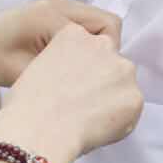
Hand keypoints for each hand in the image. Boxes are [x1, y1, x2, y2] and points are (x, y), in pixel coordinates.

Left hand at [0, 0, 122, 88]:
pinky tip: (65, 63)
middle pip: (108, 24)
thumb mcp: (26, 73)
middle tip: (85, 77)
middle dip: (103, 52)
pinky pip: (84, 26)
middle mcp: (59, 2)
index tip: (90, 82)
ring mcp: (57, 3)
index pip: (106, 33)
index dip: (104, 60)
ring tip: (74, 71)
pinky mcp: (54, 10)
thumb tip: (95, 81)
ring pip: (98, 25)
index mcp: (54, 14)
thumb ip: (63, 74)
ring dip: (93, 48)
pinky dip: (83, 44)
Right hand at [0, 23, 141, 162]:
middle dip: (101, 80)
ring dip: (112, 98)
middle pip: (110, 62)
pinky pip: (129, 110)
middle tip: (81, 103)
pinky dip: (118, 121)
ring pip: (123, 85)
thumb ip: (64, 63)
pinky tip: (95, 128)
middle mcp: (102, 45)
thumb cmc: (29, 103)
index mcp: (75, 33)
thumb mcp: (38, 64)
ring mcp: (122, 70)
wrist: (40, 129)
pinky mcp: (134, 97)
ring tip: (87, 117)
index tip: (73, 84)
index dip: (83, 68)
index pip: (90, 46)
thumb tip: (77, 79)